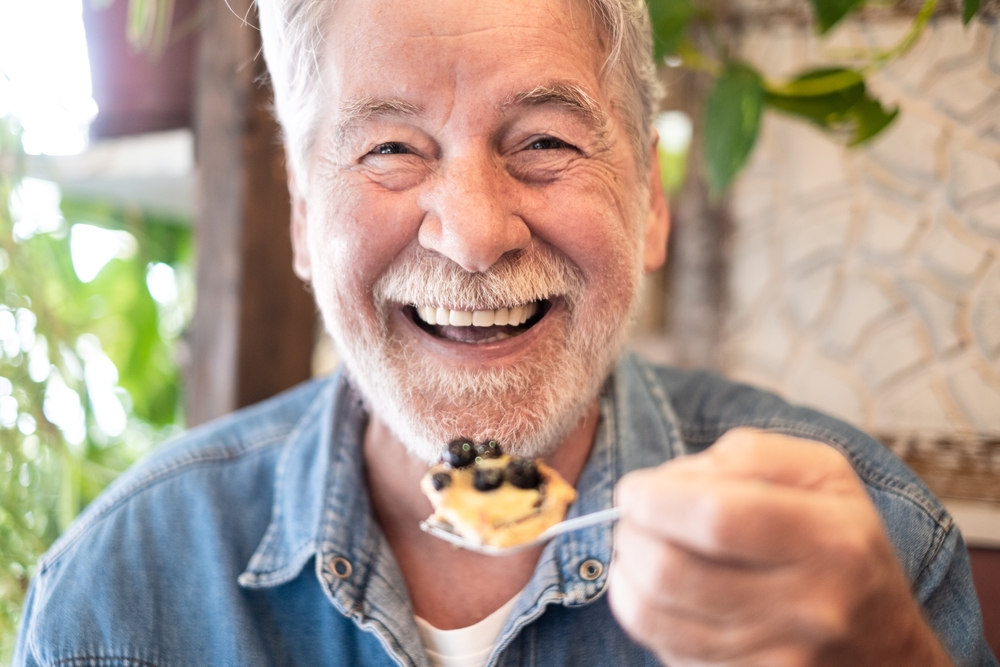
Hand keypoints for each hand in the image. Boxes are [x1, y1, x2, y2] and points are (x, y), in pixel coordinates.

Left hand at [608, 428, 953, 666]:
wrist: (886, 648)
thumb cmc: (841, 544)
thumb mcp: (823, 477)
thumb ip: (748, 455)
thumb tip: (668, 480)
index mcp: (831, 539)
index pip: (716, 517)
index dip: (655, 499)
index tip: (634, 489)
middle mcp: (809, 607)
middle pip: (672, 570)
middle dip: (630, 534)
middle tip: (631, 519)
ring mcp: (776, 660)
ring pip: (654, 616)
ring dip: (626, 573)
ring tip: (638, 550)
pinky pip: (665, 649)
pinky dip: (645, 614)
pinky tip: (660, 592)